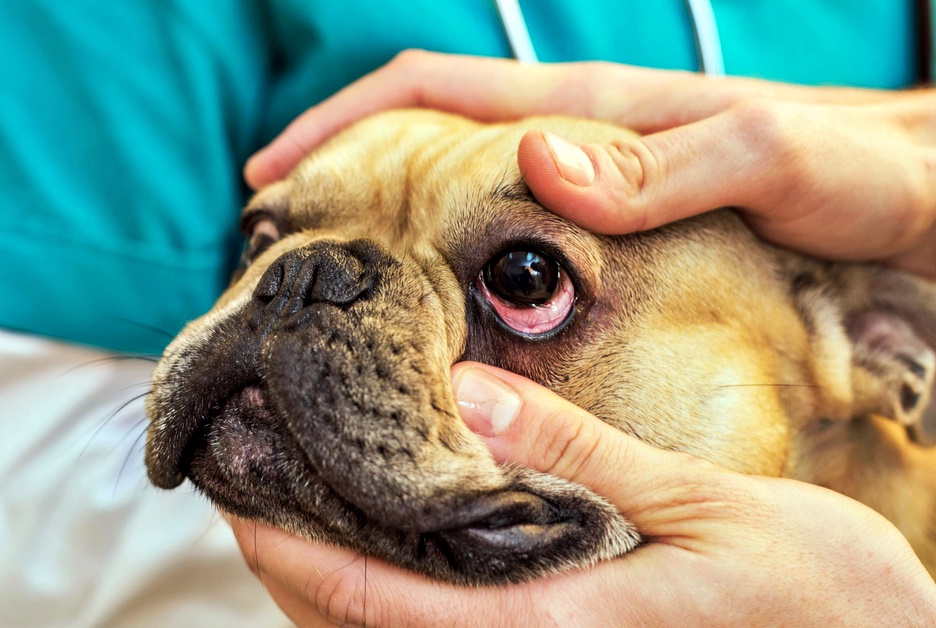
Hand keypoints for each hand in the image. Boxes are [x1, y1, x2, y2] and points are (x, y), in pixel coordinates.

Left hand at [227, 362, 935, 626]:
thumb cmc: (821, 596)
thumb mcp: (704, 505)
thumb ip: (580, 456)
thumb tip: (470, 394)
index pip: (381, 606)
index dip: (294, 557)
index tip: (235, 506)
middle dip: (296, 571)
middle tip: (247, 492)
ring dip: (336, 588)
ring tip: (296, 511)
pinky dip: (396, 601)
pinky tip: (392, 551)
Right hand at [245, 51, 935, 278]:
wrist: (922, 194)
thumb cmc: (862, 170)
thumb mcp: (769, 160)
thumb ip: (664, 162)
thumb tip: (541, 164)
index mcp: (590, 113)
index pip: (433, 93)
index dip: (341, 120)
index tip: (273, 170)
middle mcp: (578, 146)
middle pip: (425, 142)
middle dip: (342, 178)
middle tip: (288, 253)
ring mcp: (594, 189)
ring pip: (458, 198)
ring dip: (389, 231)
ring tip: (341, 298)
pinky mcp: (617, 234)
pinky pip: (509, 243)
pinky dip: (456, 269)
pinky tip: (446, 322)